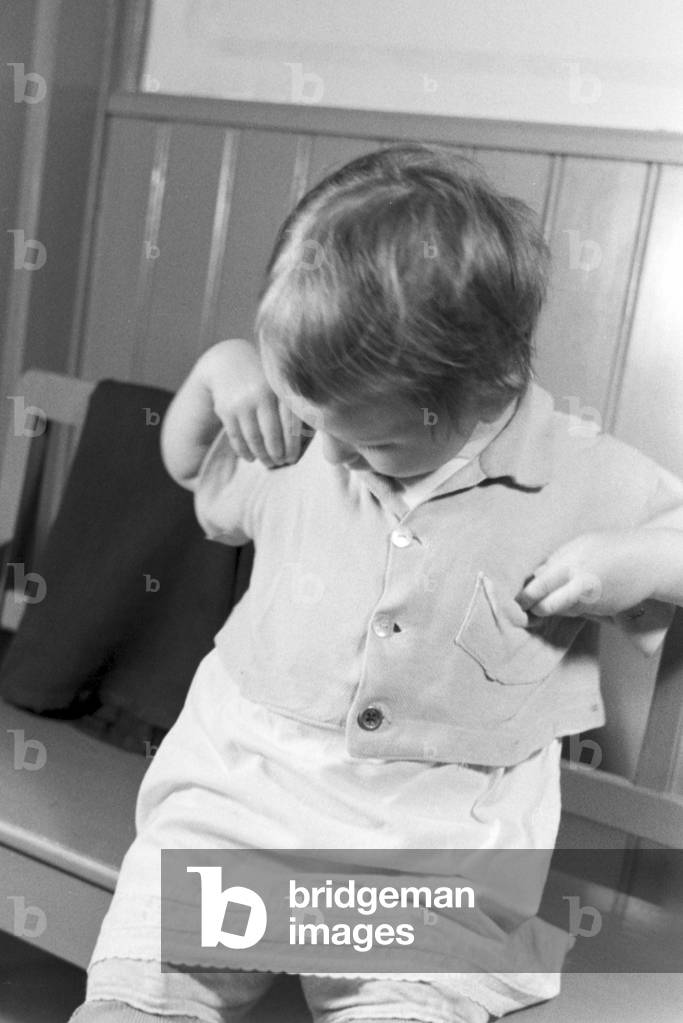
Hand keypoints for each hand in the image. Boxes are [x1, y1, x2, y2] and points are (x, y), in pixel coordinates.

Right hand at [197, 339, 305, 467]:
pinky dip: (244, 451)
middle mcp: (261, 394)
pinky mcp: (226, 409)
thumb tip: (311, 439)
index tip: (293, 458)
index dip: (292, 446)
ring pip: (254, 438)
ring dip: (262, 455)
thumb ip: (297, 406)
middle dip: (277, 454)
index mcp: (281, 389)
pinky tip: (251, 458)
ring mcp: (242, 402)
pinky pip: (236, 437)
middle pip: (272, 434)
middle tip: (281, 463)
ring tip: (268, 463)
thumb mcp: (281, 386)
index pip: (290, 425)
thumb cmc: (266, 380)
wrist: (230, 360)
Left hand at [516, 530, 657, 618]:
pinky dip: (571, 606)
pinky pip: (577, 611)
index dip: (524, 597)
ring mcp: (591, 602)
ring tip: (551, 596)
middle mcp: (579, 586)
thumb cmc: (608, 547)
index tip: (515, 600)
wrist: (646, 561)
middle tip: (526, 609)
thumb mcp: (578, 545)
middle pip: (546, 607)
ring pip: (561, 610)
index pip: (539, 587)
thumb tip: (532, 576)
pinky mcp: (601, 611)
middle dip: (534, 610)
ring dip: (552, 607)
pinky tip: (575, 595)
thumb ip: (555, 560)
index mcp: (570, 564)